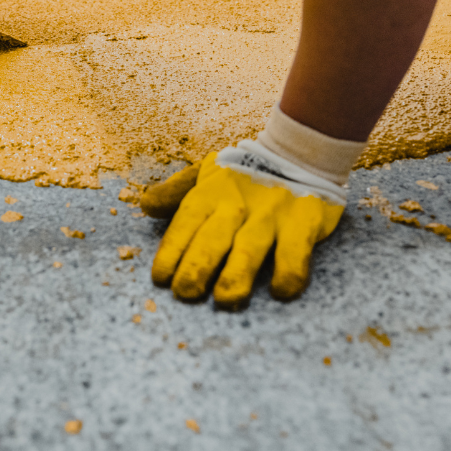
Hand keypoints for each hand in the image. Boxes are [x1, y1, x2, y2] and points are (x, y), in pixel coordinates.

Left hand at [143, 144, 345, 307]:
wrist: (300, 151)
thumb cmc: (245, 174)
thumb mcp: (209, 174)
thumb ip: (177, 191)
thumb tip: (146, 205)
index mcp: (210, 193)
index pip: (186, 223)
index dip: (172, 250)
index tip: (161, 278)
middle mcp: (238, 204)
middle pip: (213, 237)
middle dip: (197, 265)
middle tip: (186, 293)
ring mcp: (271, 213)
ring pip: (251, 245)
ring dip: (238, 273)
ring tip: (226, 299)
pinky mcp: (304, 221)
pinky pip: (296, 249)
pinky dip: (289, 270)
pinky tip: (280, 291)